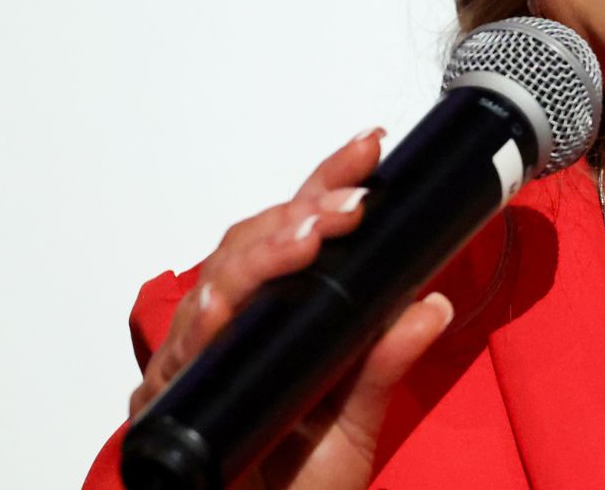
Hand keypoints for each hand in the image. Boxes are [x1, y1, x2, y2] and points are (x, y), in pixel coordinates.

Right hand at [127, 127, 456, 489]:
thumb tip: (433, 303)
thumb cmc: (298, 479)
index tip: (368, 148)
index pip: (298, 232)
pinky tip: (224, 311)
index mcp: (280, 315)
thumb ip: (385, 362)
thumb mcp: (356, 419)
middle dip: (299, 213)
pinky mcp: (171, 401)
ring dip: (261, 256)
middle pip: (250, 243)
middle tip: (347, 204)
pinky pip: (180, 355)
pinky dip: (201, 328)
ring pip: (217, 284)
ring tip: (307, 237)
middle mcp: (233, 328)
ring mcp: (199, 360)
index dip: (327, 183)